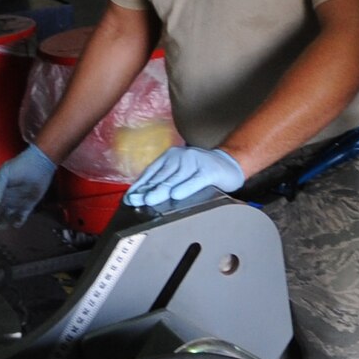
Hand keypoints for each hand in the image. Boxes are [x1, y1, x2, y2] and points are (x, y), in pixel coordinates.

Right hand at [0, 144, 56, 229]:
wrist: (40, 165)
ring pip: (4, 218)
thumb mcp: (5, 173)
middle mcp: (3, 198)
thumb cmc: (20, 166)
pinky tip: (15, 223)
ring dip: (1, 223)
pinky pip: (20, 218)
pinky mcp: (27, 207)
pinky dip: (17, 222)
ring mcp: (14, 203)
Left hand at [123, 146, 244, 207]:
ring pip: (175, 179)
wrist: (229, 163)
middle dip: (146, 190)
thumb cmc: (201, 171)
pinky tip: (176, 195)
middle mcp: (180, 157)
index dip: (139, 186)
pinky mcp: (209, 171)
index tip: (129, 198)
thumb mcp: (180, 173)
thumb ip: (164, 182)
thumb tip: (144, 196)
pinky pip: (195, 180)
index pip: (151, 173)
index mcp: (170, 157)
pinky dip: (185, 188)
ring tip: (149, 200)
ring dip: (161, 191)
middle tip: (135, 201)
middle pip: (161, 177)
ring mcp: (195, 162)